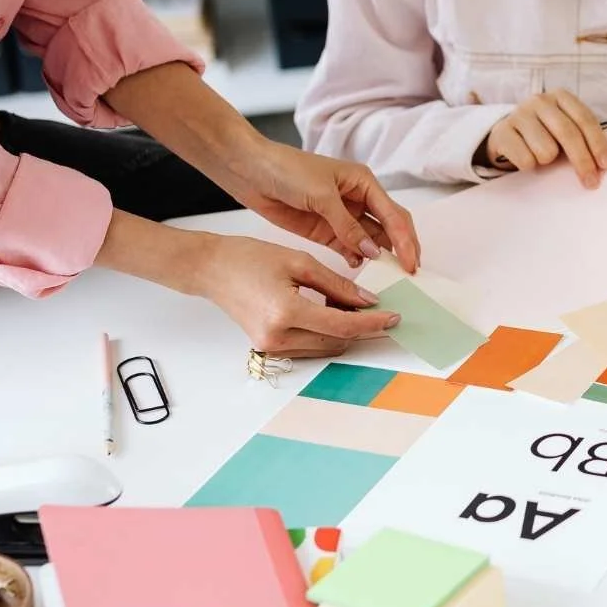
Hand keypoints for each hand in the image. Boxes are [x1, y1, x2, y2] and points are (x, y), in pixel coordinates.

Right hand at [194, 235, 400, 358]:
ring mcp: (271, 346)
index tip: (394, 317)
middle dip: (361, 327)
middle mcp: (277, 337)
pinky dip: (325, 333)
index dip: (372, 323)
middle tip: (378, 307)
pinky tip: (330, 312)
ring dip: (343, 331)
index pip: (342, 326)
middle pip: (336, 341)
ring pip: (325, 347)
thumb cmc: (249, 259)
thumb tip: (368, 301)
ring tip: (352, 306)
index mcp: (285, 312)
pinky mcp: (268, 347)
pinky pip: (308, 346)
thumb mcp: (300, 262)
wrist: (212, 269)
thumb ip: (337, 285)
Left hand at [218, 140, 420, 272]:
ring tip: (389, 279)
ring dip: (381, 257)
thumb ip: (347, 225)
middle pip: (389, 227)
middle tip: (409, 275)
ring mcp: (342, 216)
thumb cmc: (287, 170)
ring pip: (371, 240)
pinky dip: (357, 259)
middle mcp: (358, 199)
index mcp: (364, 182)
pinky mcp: (325, 230)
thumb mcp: (321, 195)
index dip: (405, 240)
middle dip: (401, 249)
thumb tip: (372, 252)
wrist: (251, 172)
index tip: (411, 264)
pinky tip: (360, 270)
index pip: (394, 214)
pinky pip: (349, 247)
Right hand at [483, 90, 606, 188]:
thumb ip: (582, 139)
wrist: (505, 135)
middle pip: (568, 134)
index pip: (585, 120)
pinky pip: (525, 160)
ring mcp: (518, 114)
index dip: (598, 144)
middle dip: (583, 161)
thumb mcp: (563, 130)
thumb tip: (604, 165)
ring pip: (546, 151)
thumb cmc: (543, 134)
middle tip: (591, 183)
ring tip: (541, 157)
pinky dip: (529, 166)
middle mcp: (539, 101)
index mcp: (560, 96)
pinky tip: (525, 158)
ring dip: (547, 162)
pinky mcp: (501, 132)